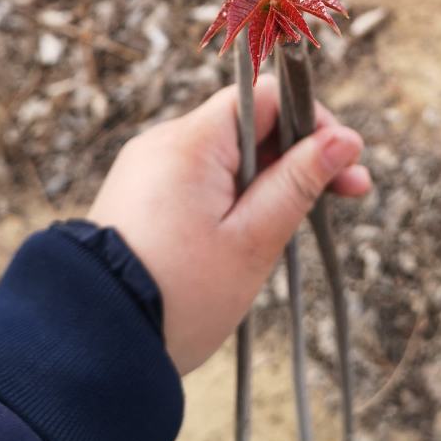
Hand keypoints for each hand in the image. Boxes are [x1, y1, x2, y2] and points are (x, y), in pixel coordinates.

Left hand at [88, 75, 369, 374]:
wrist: (92, 343)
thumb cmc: (179, 295)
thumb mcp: (253, 239)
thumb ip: (300, 181)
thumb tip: (345, 140)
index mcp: (192, 142)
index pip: (266, 97)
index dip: (311, 121)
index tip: (345, 160)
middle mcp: (164, 142)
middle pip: (249, 125)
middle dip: (299, 155)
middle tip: (349, 194)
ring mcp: (148, 168)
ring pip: (227, 155)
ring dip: (269, 179)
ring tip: (299, 224)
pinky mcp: (139, 195)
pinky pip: (199, 177)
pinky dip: (233, 195)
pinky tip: (252, 232)